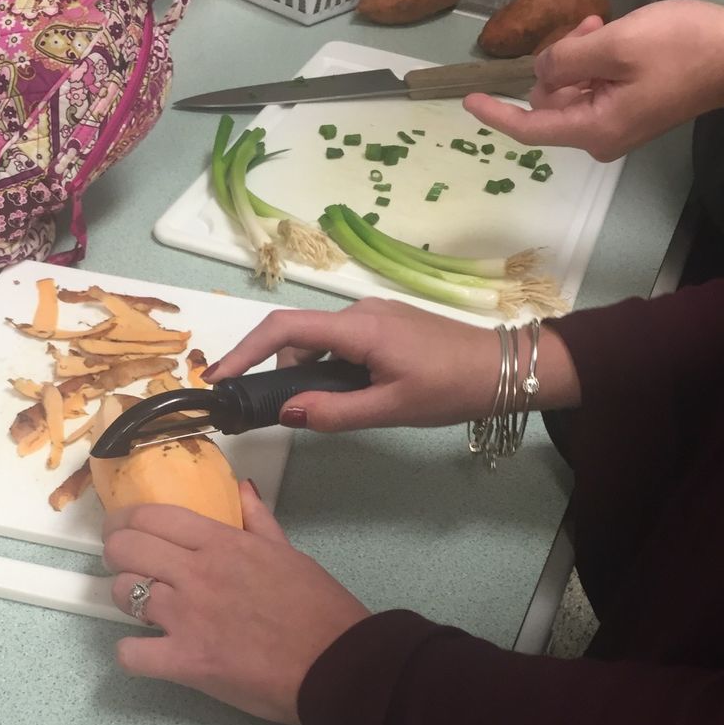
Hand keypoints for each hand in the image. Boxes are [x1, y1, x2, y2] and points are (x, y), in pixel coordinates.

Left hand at [102, 483, 368, 723]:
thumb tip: (243, 489)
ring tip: (140, 606)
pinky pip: (131, 653)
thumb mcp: (289, 553)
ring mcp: (187, 617)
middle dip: (115, 552)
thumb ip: (258, 520)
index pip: (152, 516)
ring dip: (123, 598)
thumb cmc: (319, 609)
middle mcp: (197, 573)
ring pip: (120, 593)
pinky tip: (146, 651)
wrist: (336, 665)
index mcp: (223, 543)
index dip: (126, 520)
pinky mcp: (185, 661)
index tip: (122, 527)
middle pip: (125, 548)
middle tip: (122, 562)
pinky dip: (132, 653)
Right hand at [206, 298, 579, 431]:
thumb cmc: (451, 388)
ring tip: (326, 409)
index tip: (218, 377)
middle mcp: (359, 311)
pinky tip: (347, 394)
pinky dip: (329, 367)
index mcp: (358, 327)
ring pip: (320, 342)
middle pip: (297, 336)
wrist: (505, 368)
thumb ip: (334, 412)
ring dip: (309, 373)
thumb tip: (286, 413)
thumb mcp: (390, 409)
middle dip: (278, 371)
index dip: (244, 351)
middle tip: (271, 410)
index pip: (283, 330)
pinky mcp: (386, 324)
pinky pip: (341, 342)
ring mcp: (374, 315)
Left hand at [464, 0, 723, 160]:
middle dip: (556, 65)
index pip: (529, 128)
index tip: (469, 100)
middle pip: (550, 104)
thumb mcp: (615, 45)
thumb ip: (567, 59)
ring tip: (600, 23)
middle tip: (585, 27)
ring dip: (577, 56)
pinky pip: (595, 87)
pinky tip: (606, 32)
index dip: (497, 114)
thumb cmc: (683, 49)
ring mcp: (617, 124)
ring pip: (572, 90)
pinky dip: (594, 61)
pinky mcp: (631, 110)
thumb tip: (540, 74)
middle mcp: (600, 136)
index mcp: (593, 129)